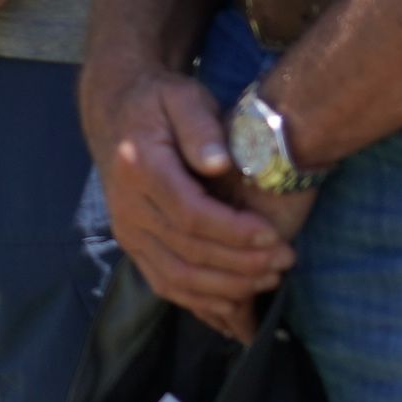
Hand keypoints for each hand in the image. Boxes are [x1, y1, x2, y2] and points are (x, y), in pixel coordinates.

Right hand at [89, 66, 300, 342]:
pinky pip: (165, 284)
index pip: (189, 214)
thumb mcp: (182, 97)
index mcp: (140, 168)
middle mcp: (127, 206)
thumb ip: (201, 127)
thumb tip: (219, 163)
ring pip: (177, 276)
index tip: (274, 236)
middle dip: (242, 262)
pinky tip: (237, 304)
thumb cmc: (159, 103)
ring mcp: (127, 230)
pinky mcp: (133, 245)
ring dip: (227, 287)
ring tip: (270, 279)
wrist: (116, 112)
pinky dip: (201, 301)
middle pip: (187, 251)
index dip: (234, 231)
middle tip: (285, 260)